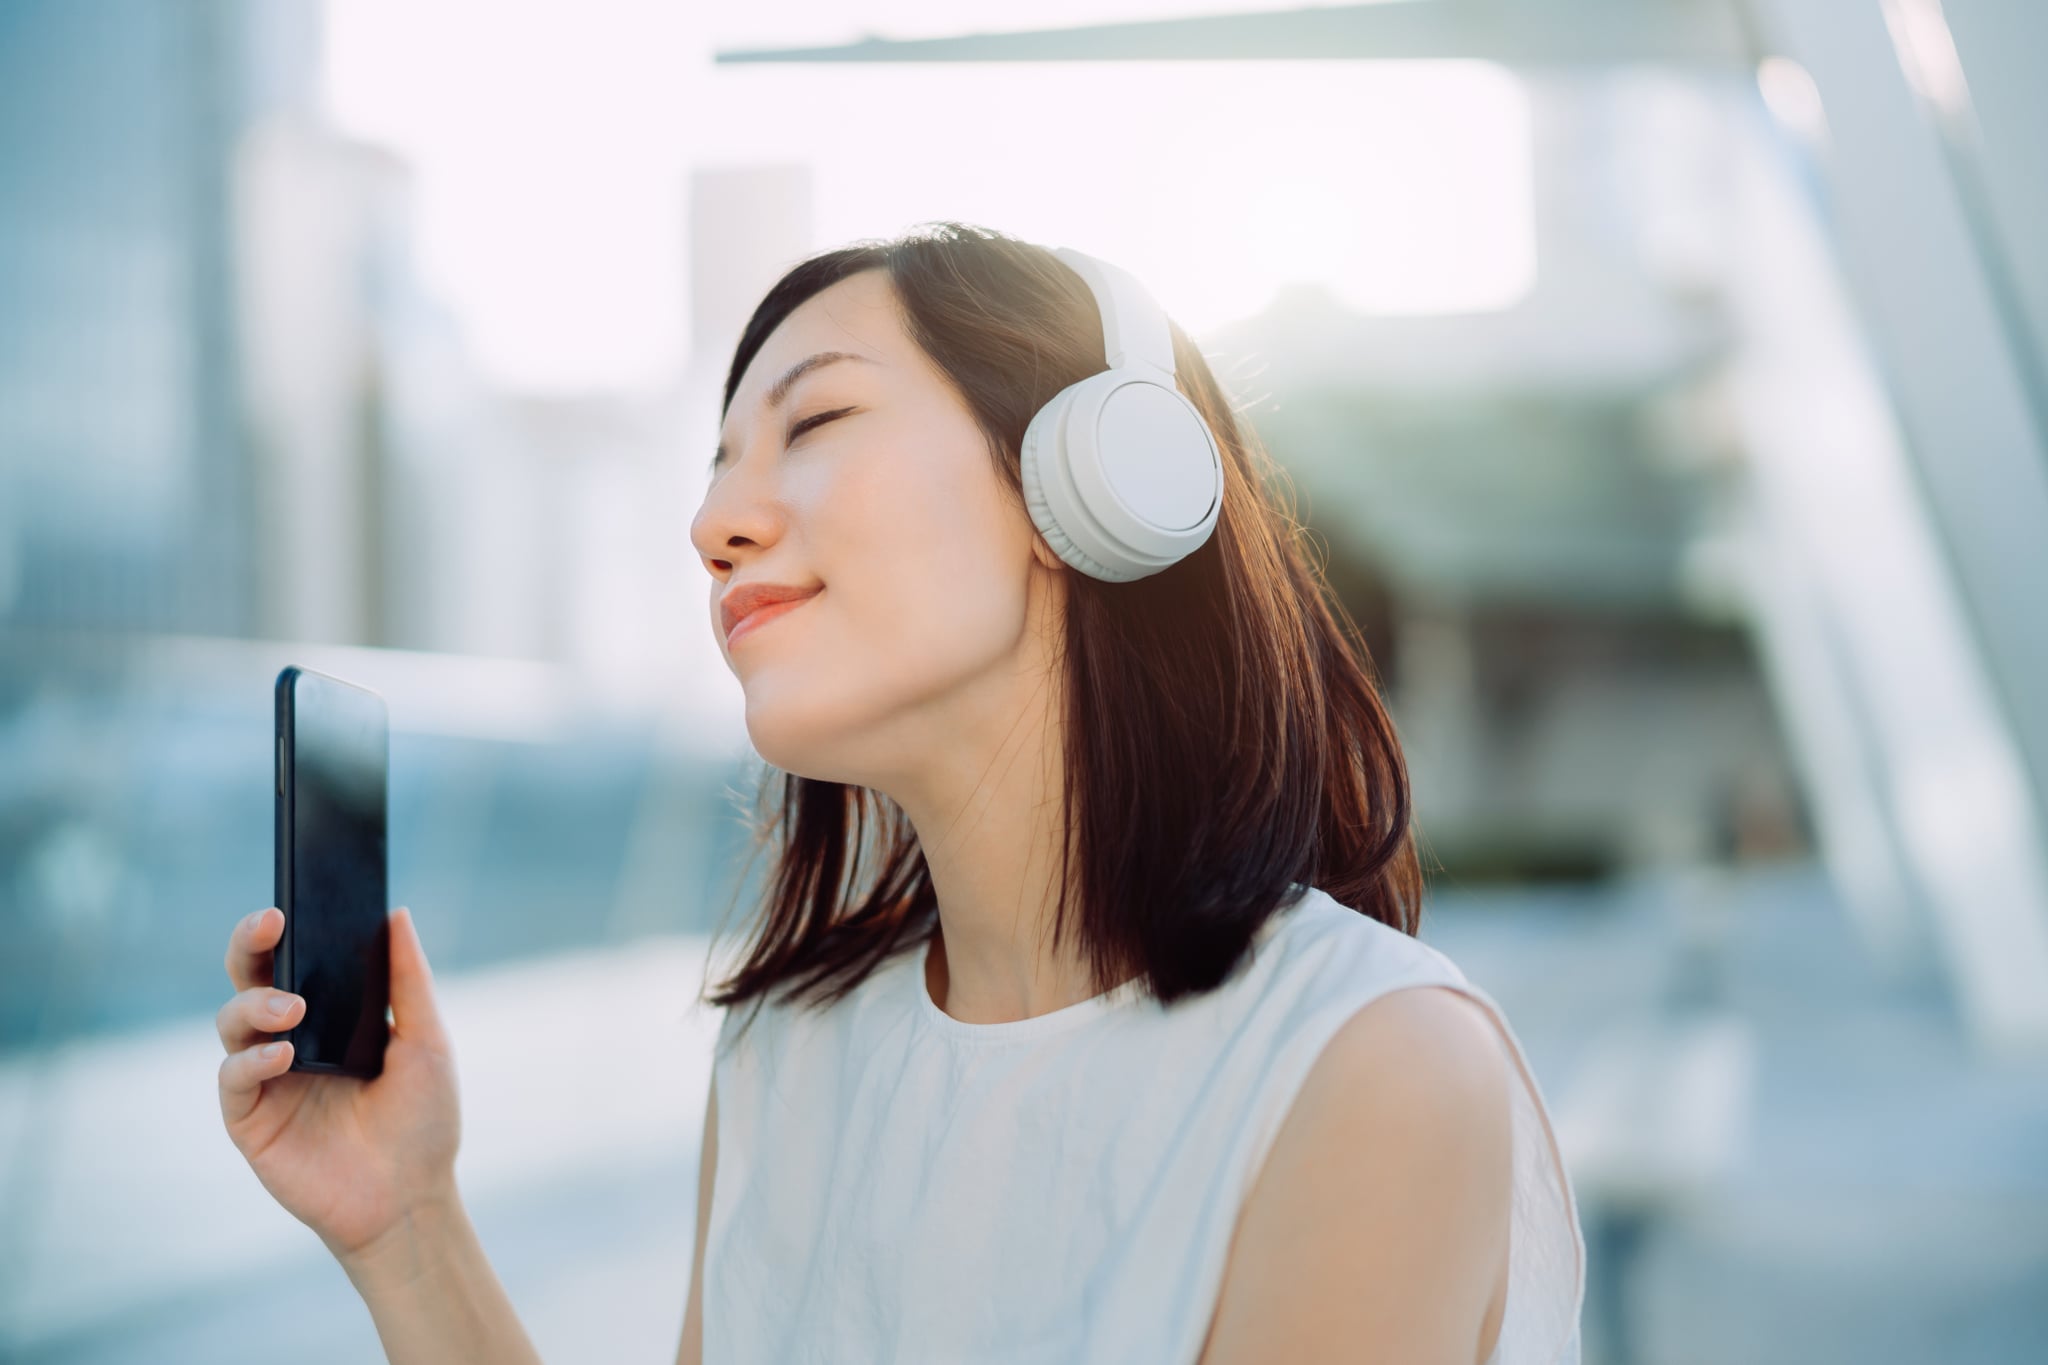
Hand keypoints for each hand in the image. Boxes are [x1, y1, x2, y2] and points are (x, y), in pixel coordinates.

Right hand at [216, 905, 463, 1266]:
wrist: (412, 1197)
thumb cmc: (423, 1121)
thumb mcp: (427, 1041)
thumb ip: (408, 981)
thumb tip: (396, 914)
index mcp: (329, 1018)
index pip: (293, 962)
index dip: (281, 930)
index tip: (288, 901)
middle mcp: (290, 1042)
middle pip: (249, 981)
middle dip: (249, 946)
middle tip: (269, 923)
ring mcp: (267, 1081)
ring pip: (232, 1023)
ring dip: (256, 1004)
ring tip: (294, 1008)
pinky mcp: (251, 1122)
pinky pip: (233, 1081)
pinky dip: (251, 1061)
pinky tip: (283, 1054)